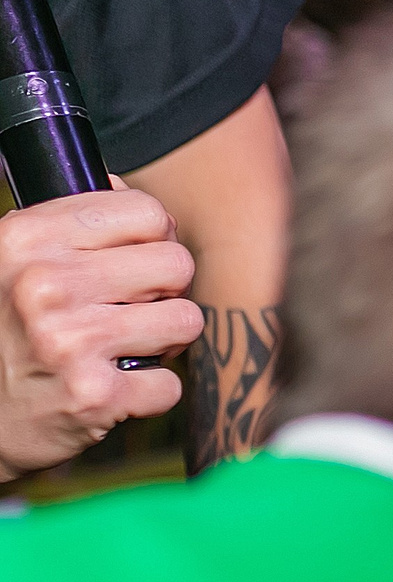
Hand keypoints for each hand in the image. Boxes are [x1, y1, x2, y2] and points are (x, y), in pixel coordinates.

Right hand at [0, 188, 200, 480]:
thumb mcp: (13, 259)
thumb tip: (123, 186)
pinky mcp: (93, 395)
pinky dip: (149, 393)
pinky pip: (170, 385)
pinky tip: (111, 389)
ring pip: (187, 320)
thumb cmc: (8, 330)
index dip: (152, 240)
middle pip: (177, 264)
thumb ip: (69, 222)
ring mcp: (68, 340)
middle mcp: (44, 284)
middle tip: (127, 312)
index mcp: (25, 238)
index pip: (146, 211)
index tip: (130, 263)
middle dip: (163, 292)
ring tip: (121, 348)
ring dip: (163, 341)